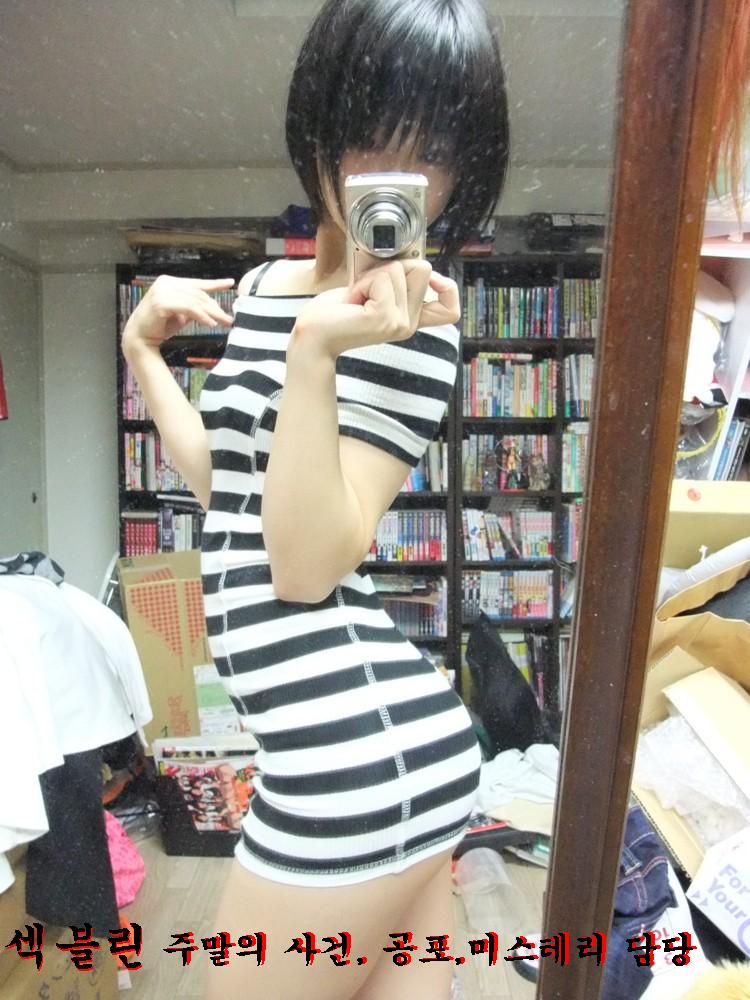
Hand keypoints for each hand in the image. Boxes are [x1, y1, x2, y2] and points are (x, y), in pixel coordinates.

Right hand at [121, 275, 234, 355]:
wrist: (139, 338)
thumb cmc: (159, 326)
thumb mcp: (181, 314)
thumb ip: (194, 308)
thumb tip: (213, 308)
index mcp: (170, 282)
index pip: (197, 283)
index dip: (215, 283)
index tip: (230, 283)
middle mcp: (166, 283)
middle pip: (198, 294)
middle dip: (216, 307)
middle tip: (229, 319)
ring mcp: (162, 291)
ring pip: (195, 301)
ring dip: (211, 313)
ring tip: (224, 323)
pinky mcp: (161, 302)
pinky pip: (188, 308)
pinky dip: (201, 316)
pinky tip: (210, 324)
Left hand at [292, 259, 459, 359]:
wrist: (313, 334)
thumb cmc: (335, 313)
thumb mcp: (372, 291)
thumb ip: (396, 280)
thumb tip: (410, 257)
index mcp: (408, 319)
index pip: (450, 310)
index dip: (447, 287)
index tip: (430, 279)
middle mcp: (408, 324)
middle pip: (423, 269)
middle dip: (391, 267)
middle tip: (366, 289)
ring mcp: (399, 324)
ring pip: (401, 269)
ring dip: (373, 275)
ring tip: (357, 297)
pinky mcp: (385, 318)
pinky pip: (384, 278)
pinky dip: (364, 281)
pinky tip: (354, 300)